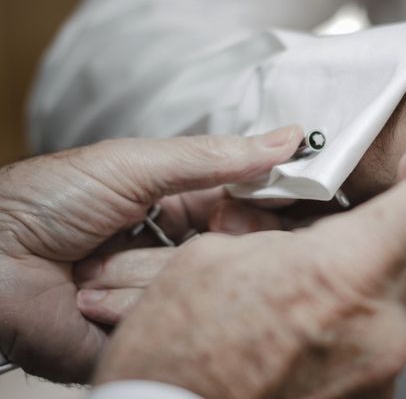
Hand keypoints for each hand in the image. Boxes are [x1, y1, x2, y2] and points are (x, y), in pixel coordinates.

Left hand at [0, 125, 301, 382]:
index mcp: (185, 204)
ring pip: (210, 288)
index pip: (250, 204)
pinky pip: (176, 324)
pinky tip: (90, 294)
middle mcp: (183, 250)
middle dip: (219, 236)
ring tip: (96, 263)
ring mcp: (168, 293)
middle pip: (243, 250)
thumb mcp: (134, 164)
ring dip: (148, 271)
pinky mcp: (149, 333)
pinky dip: (131, 306)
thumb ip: (214, 157)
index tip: (290, 194)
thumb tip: (286, 139)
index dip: (268, 201)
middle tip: (197, 227)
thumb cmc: (47, 201)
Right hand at [91, 146, 405, 398]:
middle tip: (310, 261)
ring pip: (388, 305)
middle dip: (363, 251)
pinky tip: (297, 343)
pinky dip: (346, 335)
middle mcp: (379, 327)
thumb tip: (283, 226)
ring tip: (293, 310)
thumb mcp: (210, 260)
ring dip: (351, 296)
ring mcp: (381, 373)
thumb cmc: (176, 358)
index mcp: (341, 270)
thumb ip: (270, 231)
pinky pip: (375, 347)